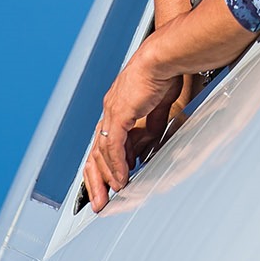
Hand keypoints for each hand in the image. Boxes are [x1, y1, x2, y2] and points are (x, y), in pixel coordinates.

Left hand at [82, 48, 180, 212]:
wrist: (163, 57)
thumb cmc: (164, 73)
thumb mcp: (158, 106)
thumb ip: (151, 125)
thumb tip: (148, 143)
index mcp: (118, 108)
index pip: (105, 143)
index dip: (107, 166)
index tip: (112, 184)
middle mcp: (110, 111)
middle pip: (95, 153)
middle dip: (96, 181)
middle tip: (99, 203)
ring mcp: (112, 113)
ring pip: (100, 154)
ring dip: (104, 178)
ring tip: (108, 197)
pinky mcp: (118, 114)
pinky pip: (113, 147)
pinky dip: (116, 166)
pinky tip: (120, 180)